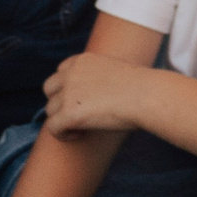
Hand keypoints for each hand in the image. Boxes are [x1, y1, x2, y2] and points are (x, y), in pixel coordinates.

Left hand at [42, 50, 157, 134]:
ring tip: (81, 128)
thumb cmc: (143, 88)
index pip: (61, 71)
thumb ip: (102, 77)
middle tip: (77, 115)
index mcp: (83, 60)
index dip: (66, 88)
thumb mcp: (118, 72)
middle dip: (59, 102)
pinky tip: (78, 136)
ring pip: (50, 110)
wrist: (147, 96)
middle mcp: (71, 73)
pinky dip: (62, 134)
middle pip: (49, 89)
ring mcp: (68, 92)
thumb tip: (101, 95)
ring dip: (62, 120)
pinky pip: (53, 127)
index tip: (80, 101)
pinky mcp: (69, 113)